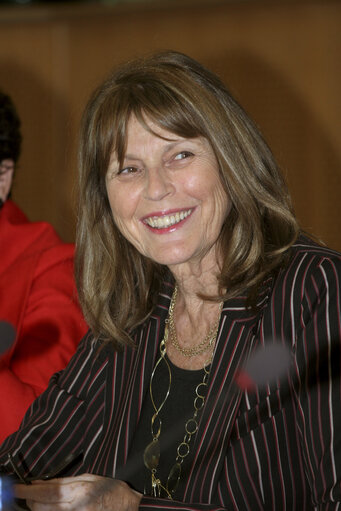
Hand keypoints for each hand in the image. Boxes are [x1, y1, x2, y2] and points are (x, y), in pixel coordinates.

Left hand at [14, 474, 141, 510]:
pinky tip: (49, 507)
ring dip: (38, 507)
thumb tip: (42, 483)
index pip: (47, 491)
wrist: (127, 508)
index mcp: (80, 490)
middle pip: (43, 506)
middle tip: (27, 493)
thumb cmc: (111, 491)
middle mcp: (76, 507)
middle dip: (31, 499)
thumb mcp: (89, 478)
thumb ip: (65, 482)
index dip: (29, 491)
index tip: (18, 488)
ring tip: (37, 500)